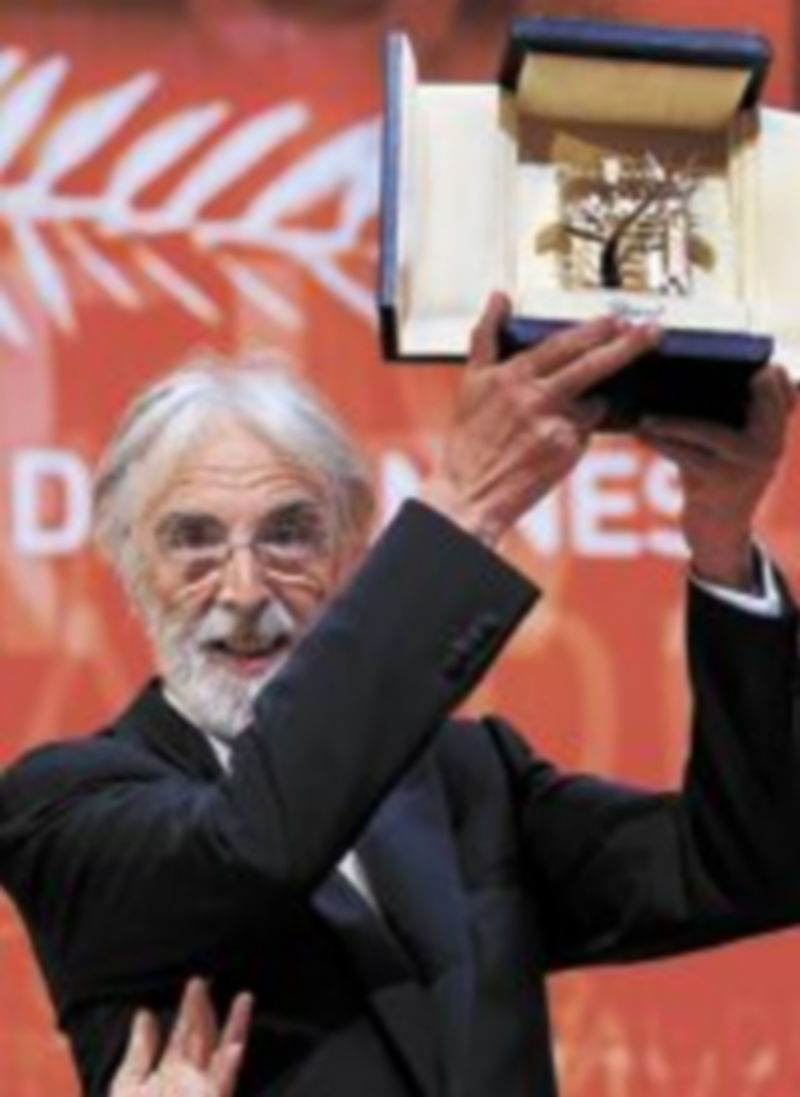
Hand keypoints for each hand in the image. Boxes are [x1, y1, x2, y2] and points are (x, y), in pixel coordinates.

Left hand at [110, 979, 253, 1096]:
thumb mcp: (127, 1087)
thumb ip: (140, 1050)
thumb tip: (144, 1012)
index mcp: (171, 1071)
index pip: (184, 1033)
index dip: (189, 1008)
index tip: (196, 982)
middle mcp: (190, 1079)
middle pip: (202, 1037)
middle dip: (205, 1010)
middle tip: (204, 980)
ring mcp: (202, 1093)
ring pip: (221, 1054)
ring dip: (234, 1028)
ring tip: (244, 998)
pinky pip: (222, 1084)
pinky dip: (228, 1068)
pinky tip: (234, 1049)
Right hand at [422, 292, 659, 545]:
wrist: (468, 492)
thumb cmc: (469, 439)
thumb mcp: (470, 381)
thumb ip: (486, 335)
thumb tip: (500, 295)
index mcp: (511, 376)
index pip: (561, 345)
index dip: (594, 330)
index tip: (617, 318)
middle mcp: (534, 397)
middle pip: (590, 364)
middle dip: (625, 345)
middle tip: (652, 331)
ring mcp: (553, 424)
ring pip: (593, 402)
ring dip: (592, 402)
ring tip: (560, 418)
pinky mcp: (565, 451)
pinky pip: (586, 433)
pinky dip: (579, 433)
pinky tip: (554, 445)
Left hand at [638, 366, 796, 589]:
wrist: (718, 534)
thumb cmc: (714, 479)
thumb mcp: (728, 444)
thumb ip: (725, 412)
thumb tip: (689, 371)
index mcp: (776, 428)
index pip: (779, 384)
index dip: (760, 366)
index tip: (721, 351)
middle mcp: (772, 444)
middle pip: (748, 399)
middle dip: (713, 379)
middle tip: (670, 366)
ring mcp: (750, 465)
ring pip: (707, 430)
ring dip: (672, 418)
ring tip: (644, 409)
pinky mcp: (722, 484)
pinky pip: (685, 455)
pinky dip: (660, 441)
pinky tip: (639, 431)